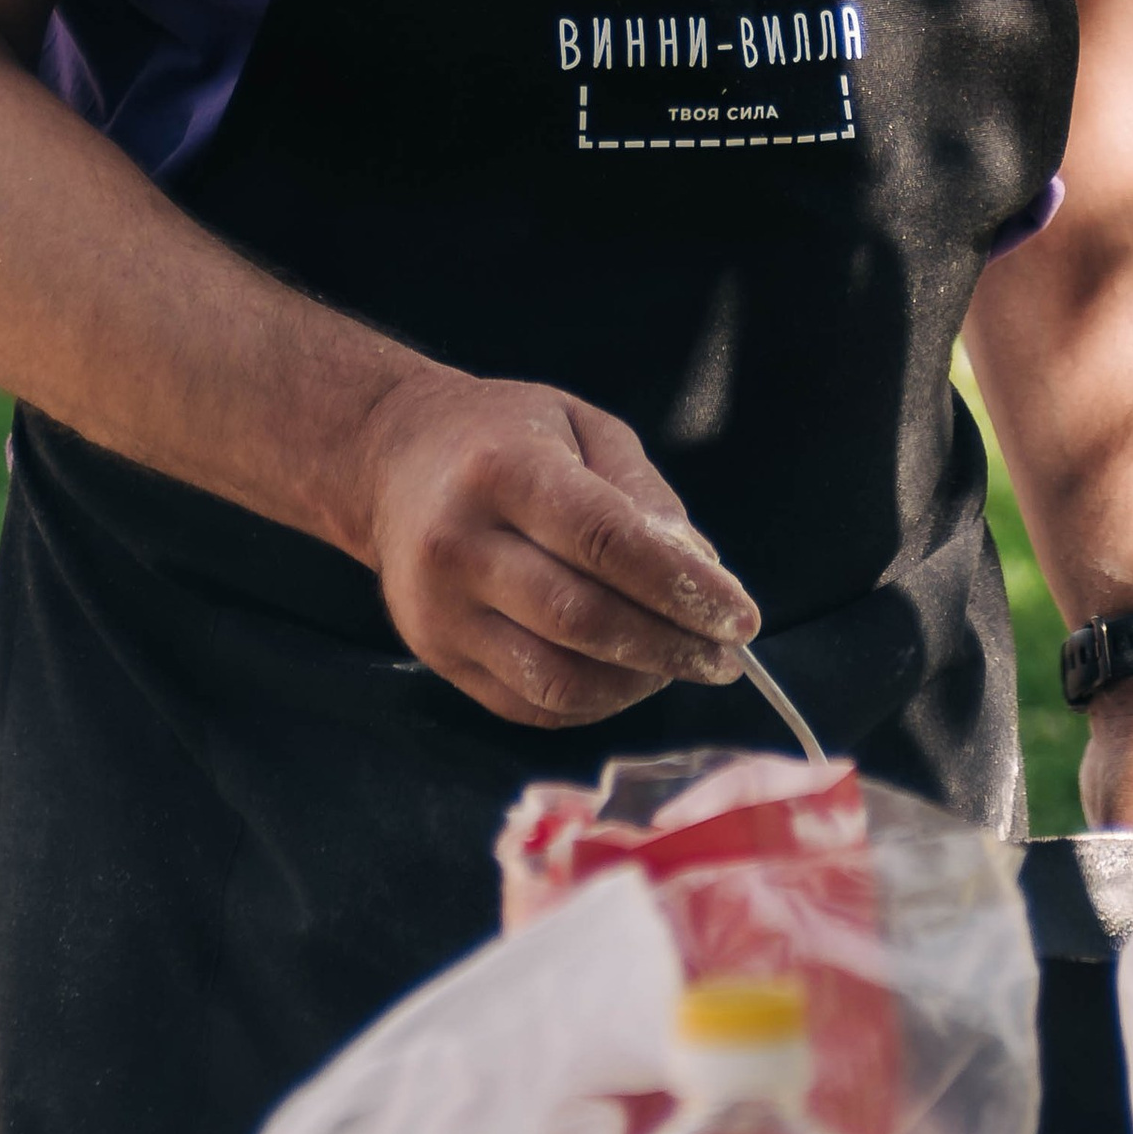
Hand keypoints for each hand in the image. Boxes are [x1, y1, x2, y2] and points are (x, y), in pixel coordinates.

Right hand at [360, 366, 759, 726]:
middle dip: (672, 646)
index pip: (605, 541)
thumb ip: (644, 494)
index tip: (740, 615)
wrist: (392, 461)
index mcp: (502, 470)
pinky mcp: (436, 657)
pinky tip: (626, 677)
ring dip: (638, 685)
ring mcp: (441, 611)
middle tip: (726, 656)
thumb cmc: (505, 435)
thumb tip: (701, 573)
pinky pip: (530, 705)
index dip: (682, 586)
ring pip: (558, 678)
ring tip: (679, 665)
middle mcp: (460, 544)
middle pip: (584, 620)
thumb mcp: (581, 427)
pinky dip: (594, 704)